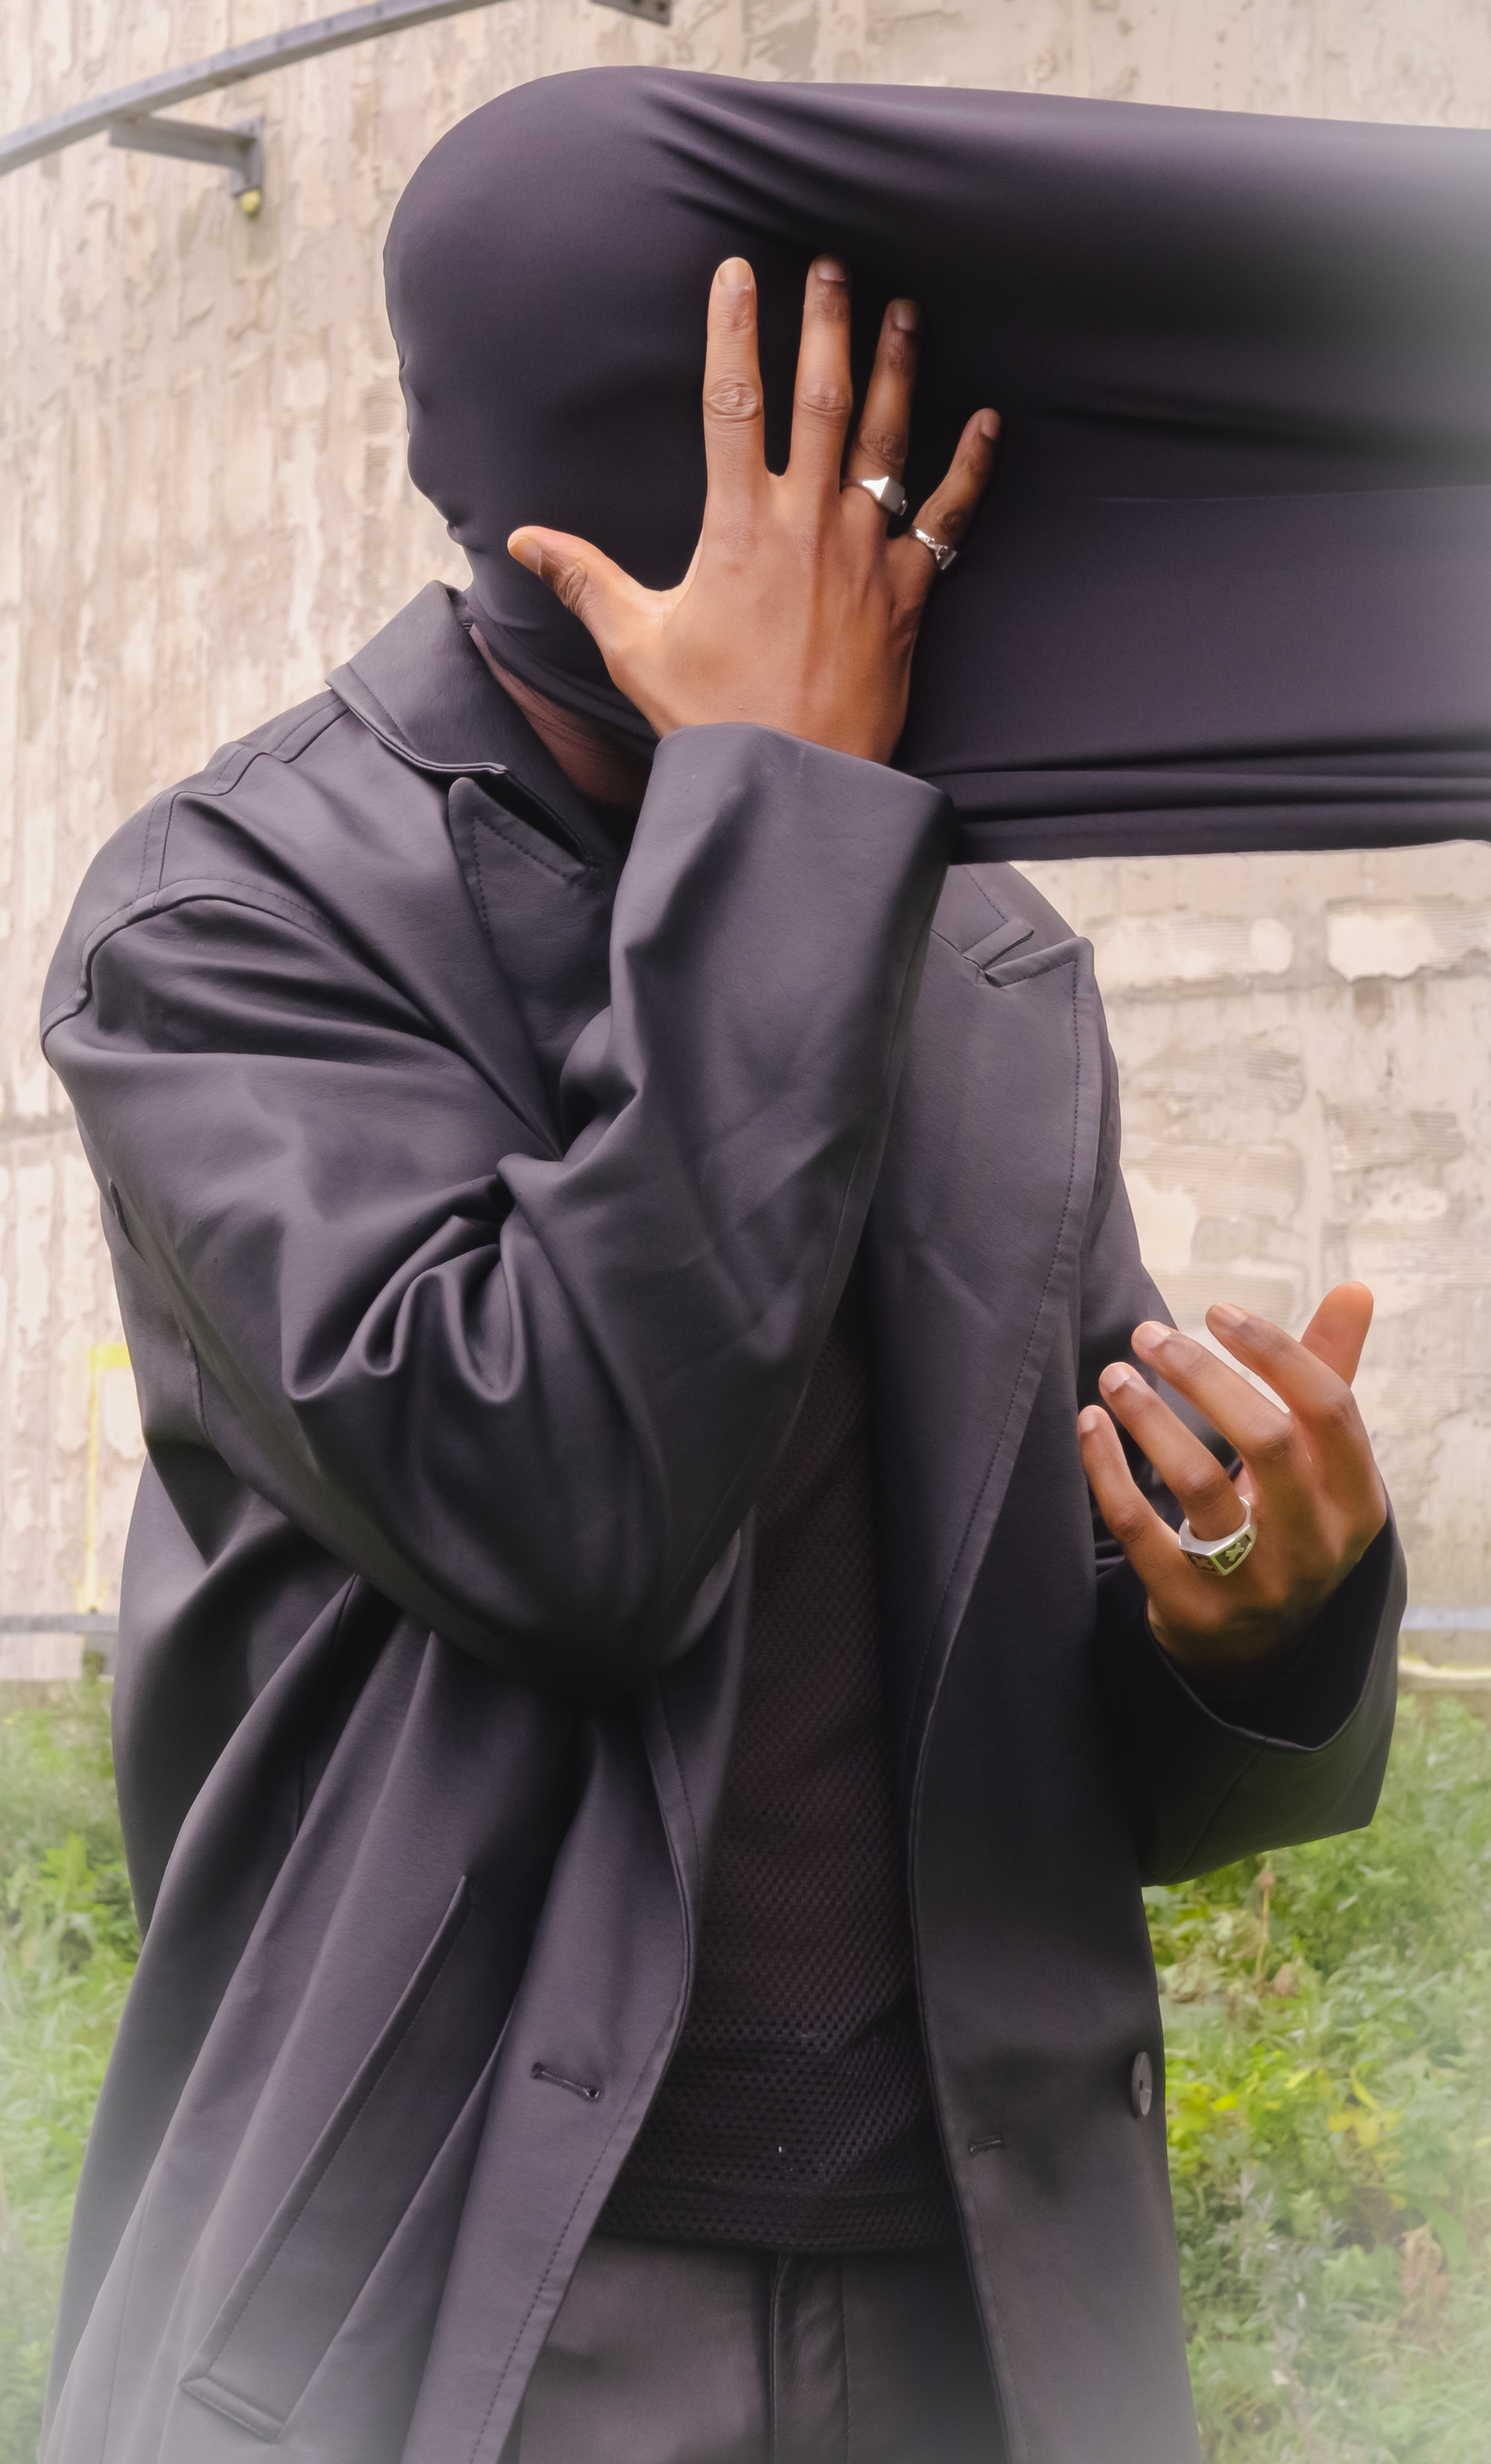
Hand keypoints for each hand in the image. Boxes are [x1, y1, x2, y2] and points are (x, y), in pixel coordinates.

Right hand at [507, 255, 998, 763]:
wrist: (791, 782)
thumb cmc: (711, 718)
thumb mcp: (635, 645)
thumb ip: (584, 581)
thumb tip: (523, 542)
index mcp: (737, 527)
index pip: (731, 405)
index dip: (733, 333)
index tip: (737, 273)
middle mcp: (806, 525)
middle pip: (821, 401)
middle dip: (826, 324)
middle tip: (834, 265)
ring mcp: (864, 556)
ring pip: (887, 442)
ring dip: (897, 370)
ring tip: (905, 311)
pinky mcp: (908, 595)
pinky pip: (949, 519)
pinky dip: (970, 468)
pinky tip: (988, 421)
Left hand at [1077, 1285, 1388, 1692]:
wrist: (1256, 1646)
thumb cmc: (1287, 1521)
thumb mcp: (1319, 1464)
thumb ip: (1331, 1374)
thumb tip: (1355, 1289)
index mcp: (1357, 1501)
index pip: (1329, 1409)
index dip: (1275, 1351)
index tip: (1216, 1311)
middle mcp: (1315, 1545)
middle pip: (1265, 1439)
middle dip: (1201, 1375)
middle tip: (1149, 1334)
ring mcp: (1255, 1583)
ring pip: (1198, 1485)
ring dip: (1149, 1418)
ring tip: (1115, 1374)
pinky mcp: (1191, 1607)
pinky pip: (1141, 1530)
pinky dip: (1108, 1470)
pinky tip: (1089, 1424)